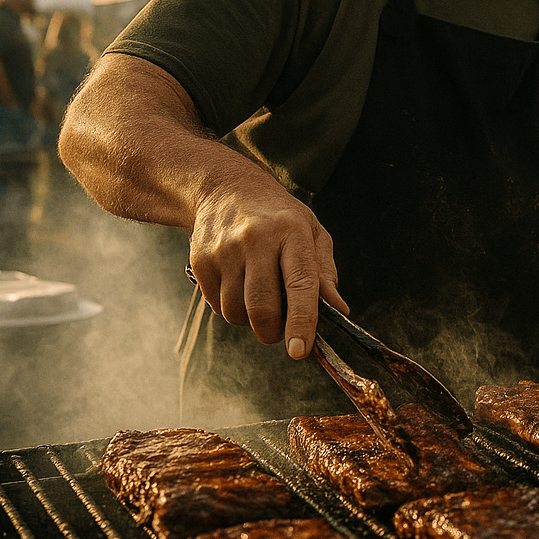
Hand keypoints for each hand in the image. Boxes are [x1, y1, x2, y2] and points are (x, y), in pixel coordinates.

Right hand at [188, 184, 348, 358]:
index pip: (300, 284)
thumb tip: (338, 310)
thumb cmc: (279, 216)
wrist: (226, 188)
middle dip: (273, 332)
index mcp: (292, 232)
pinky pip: (215, 305)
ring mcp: (224, 249)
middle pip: (261, 307)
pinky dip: (230, 307)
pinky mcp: (200, 259)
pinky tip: (239, 286)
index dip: (301, 321)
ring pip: (235, 312)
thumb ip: (325, 272)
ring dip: (250, 321)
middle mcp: (256, 240)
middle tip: (280, 331)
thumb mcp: (312, 232)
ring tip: (259, 300)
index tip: (300, 350)